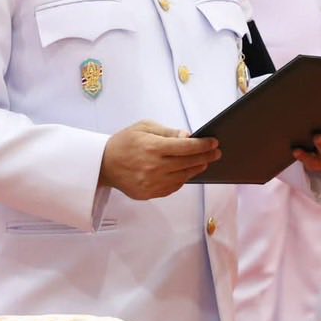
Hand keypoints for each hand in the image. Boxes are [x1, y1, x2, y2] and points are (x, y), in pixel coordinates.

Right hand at [99, 121, 220, 200]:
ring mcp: (152, 183)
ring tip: (204, 162)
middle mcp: (154, 167)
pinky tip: (187, 172)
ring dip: (196, 169)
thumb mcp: (144, 127)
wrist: (103, 164)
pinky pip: (173, 187)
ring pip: (183, 177)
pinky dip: (183, 179)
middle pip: (188, 163)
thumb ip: (168, 132)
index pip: (186, 147)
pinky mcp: (149, 193)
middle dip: (205, 157)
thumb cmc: (124, 142)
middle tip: (216, 153)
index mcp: (153, 147)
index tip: (214, 143)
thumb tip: (188, 136)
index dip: (203, 145)